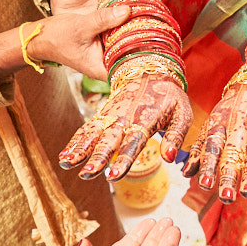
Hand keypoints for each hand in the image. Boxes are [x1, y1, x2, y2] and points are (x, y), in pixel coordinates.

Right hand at [59, 72, 193, 179]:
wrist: (150, 70)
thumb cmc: (169, 96)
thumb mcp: (182, 114)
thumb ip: (176, 136)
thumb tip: (169, 158)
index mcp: (145, 119)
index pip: (133, 143)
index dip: (124, 160)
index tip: (114, 176)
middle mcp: (125, 118)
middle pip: (109, 140)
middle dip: (98, 157)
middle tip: (88, 174)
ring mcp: (111, 115)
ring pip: (93, 134)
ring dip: (80, 149)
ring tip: (67, 164)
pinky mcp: (103, 114)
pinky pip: (87, 129)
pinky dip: (75, 142)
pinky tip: (64, 156)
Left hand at [183, 80, 246, 202]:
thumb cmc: (232, 110)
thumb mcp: (213, 124)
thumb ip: (199, 149)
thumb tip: (185, 175)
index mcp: (220, 125)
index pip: (212, 147)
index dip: (208, 165)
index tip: (204, 184)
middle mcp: (239, 126)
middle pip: (233, 153)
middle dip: (229, 176)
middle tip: (226, 197)